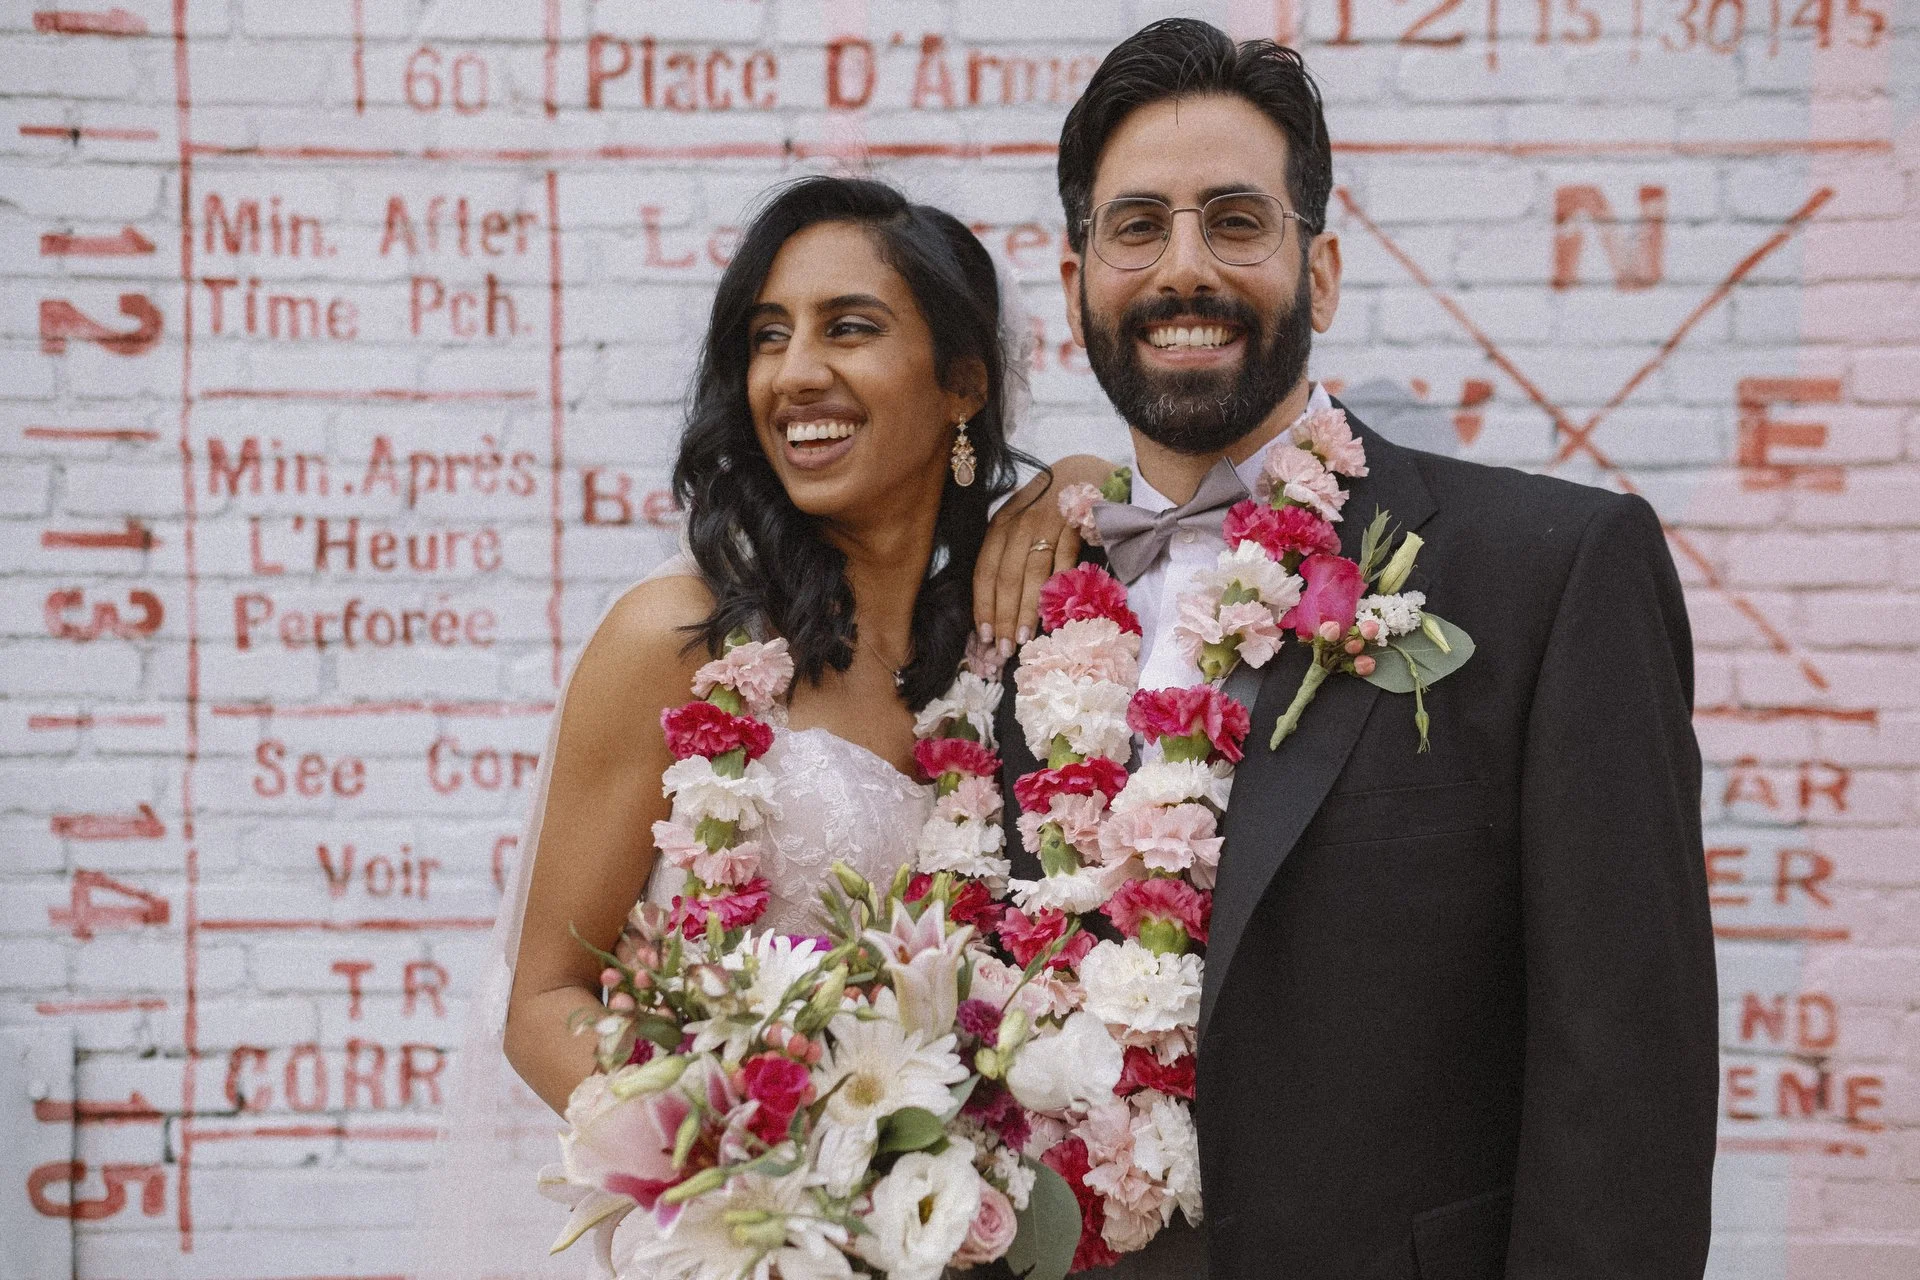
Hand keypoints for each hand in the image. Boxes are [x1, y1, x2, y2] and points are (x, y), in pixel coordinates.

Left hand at [973, 454, 1117, 656]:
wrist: (1083, 471)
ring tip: (1022, 639)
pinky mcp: (1074, 522)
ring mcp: (1046, 522)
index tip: (983, 635)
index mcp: (1000, 526)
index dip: (983, 605)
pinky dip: (1058, 586)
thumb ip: (1010, 555)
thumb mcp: (1020, 523)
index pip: (984, 571)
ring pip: (1031, 573)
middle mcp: (1018, 524)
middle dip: (1002, 616)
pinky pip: (1063, 560)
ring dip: (1025, 609)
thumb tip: (1002, 603)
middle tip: (1003, 648)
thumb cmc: (1049, 504)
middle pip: (1005, 577)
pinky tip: (1054, 612)